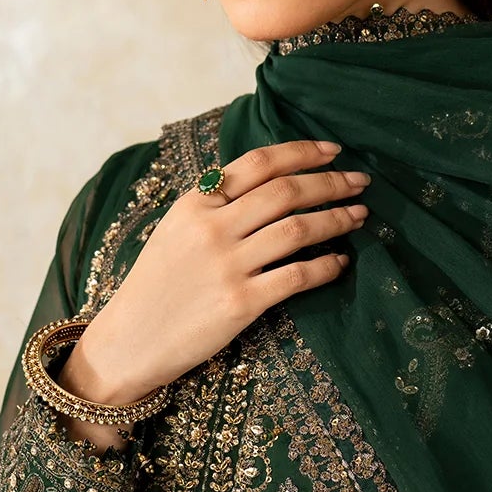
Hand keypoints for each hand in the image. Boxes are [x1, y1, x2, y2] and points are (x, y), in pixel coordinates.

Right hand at [57, 139, 370, 432]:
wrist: (130, 341)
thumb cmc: (156, 286)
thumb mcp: (176, 231)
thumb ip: (215, 206)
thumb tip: (267, 182)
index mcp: (195, 204)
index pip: (258, 163)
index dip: (301, 152)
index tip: (333, 150)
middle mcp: (212, 228)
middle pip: (286, 191)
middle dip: (331, 182)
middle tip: (361, 182)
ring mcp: (227, 265)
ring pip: (298, 229)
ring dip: (336, 218)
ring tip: (360, 216)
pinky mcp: (241, 303)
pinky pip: (297, 276)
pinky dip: (327, 266)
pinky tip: (340, 262)